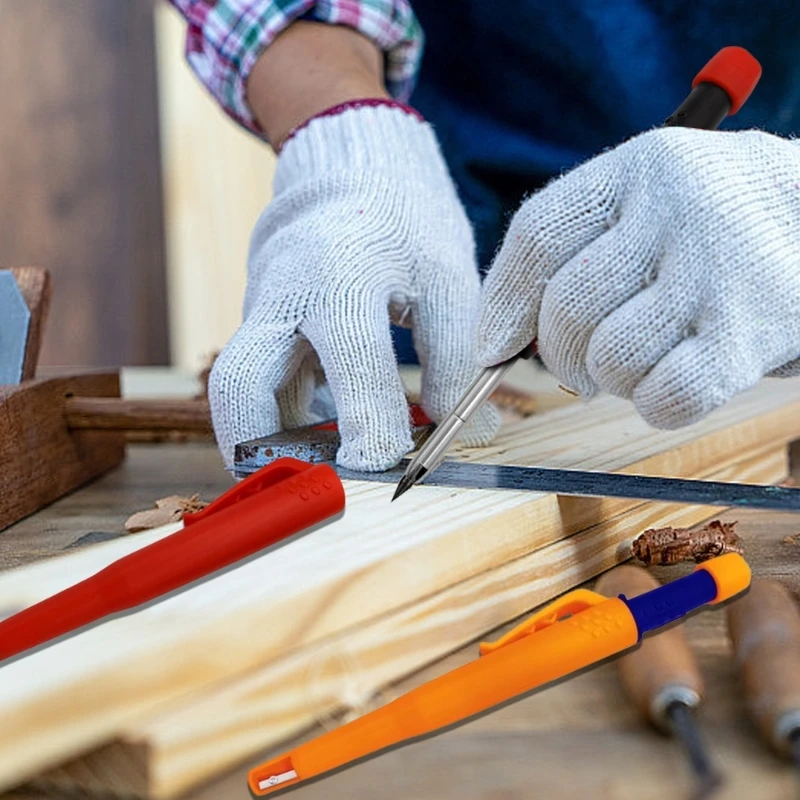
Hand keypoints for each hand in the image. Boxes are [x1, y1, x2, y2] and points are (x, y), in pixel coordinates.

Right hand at [209, 105, 498, 469]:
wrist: (350, 175)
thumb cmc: (404, 223)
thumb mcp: (446, 275)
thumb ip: (457, 354)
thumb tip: (469, 433)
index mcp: (339, 273)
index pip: (351, 359)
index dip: (373, 422)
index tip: (395, 468)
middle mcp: (282, 298)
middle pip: (238, 384)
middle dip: (263, 449)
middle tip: (309, 490)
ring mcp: (262, 316)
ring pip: (237, 393)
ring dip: (269, 443)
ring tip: (320, 473)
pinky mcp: (263, 330)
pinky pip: (260, 388)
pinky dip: (285, 423)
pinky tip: (328, 438)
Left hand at [477, 127, 799, 428]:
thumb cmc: (711, 228)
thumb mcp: (647, 203)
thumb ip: (575, 251)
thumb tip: (495, 341)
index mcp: (640, 168)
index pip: (538, 234)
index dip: (502, 303)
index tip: (490, 349)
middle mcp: (680, 209)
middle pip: (567, 306)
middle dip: (558, 354)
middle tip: (578, 363)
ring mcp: (720, 271)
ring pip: (611, 357)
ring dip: (610, 378)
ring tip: (638, 360)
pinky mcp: (753, 334)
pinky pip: (666, 396)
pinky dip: (654, 404)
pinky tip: (669, 381)